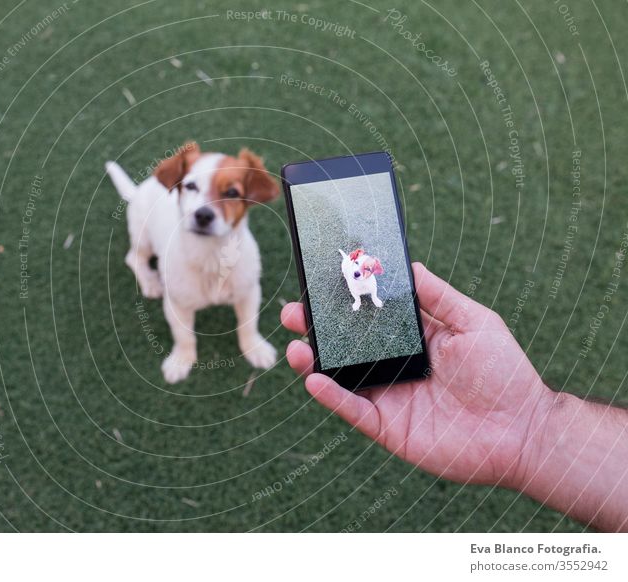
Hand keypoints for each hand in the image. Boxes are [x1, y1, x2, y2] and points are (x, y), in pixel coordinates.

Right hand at [281, 263, 552, 488]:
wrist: (522, 430)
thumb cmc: (504, 372)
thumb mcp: (474, 322)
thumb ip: (438, 296)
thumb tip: (409, 265)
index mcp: (413, 340)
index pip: (369, 317)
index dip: (344, 302)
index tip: (319, 284)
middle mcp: (395, 366)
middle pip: (346, 346)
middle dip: (316, 330)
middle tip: (292, 313)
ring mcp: (389, 397)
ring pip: (341, 378)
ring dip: (314, 362)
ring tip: (295, 347)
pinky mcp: (388, 427)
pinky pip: (354, 410)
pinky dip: (332, 397)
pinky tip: (314, 379)